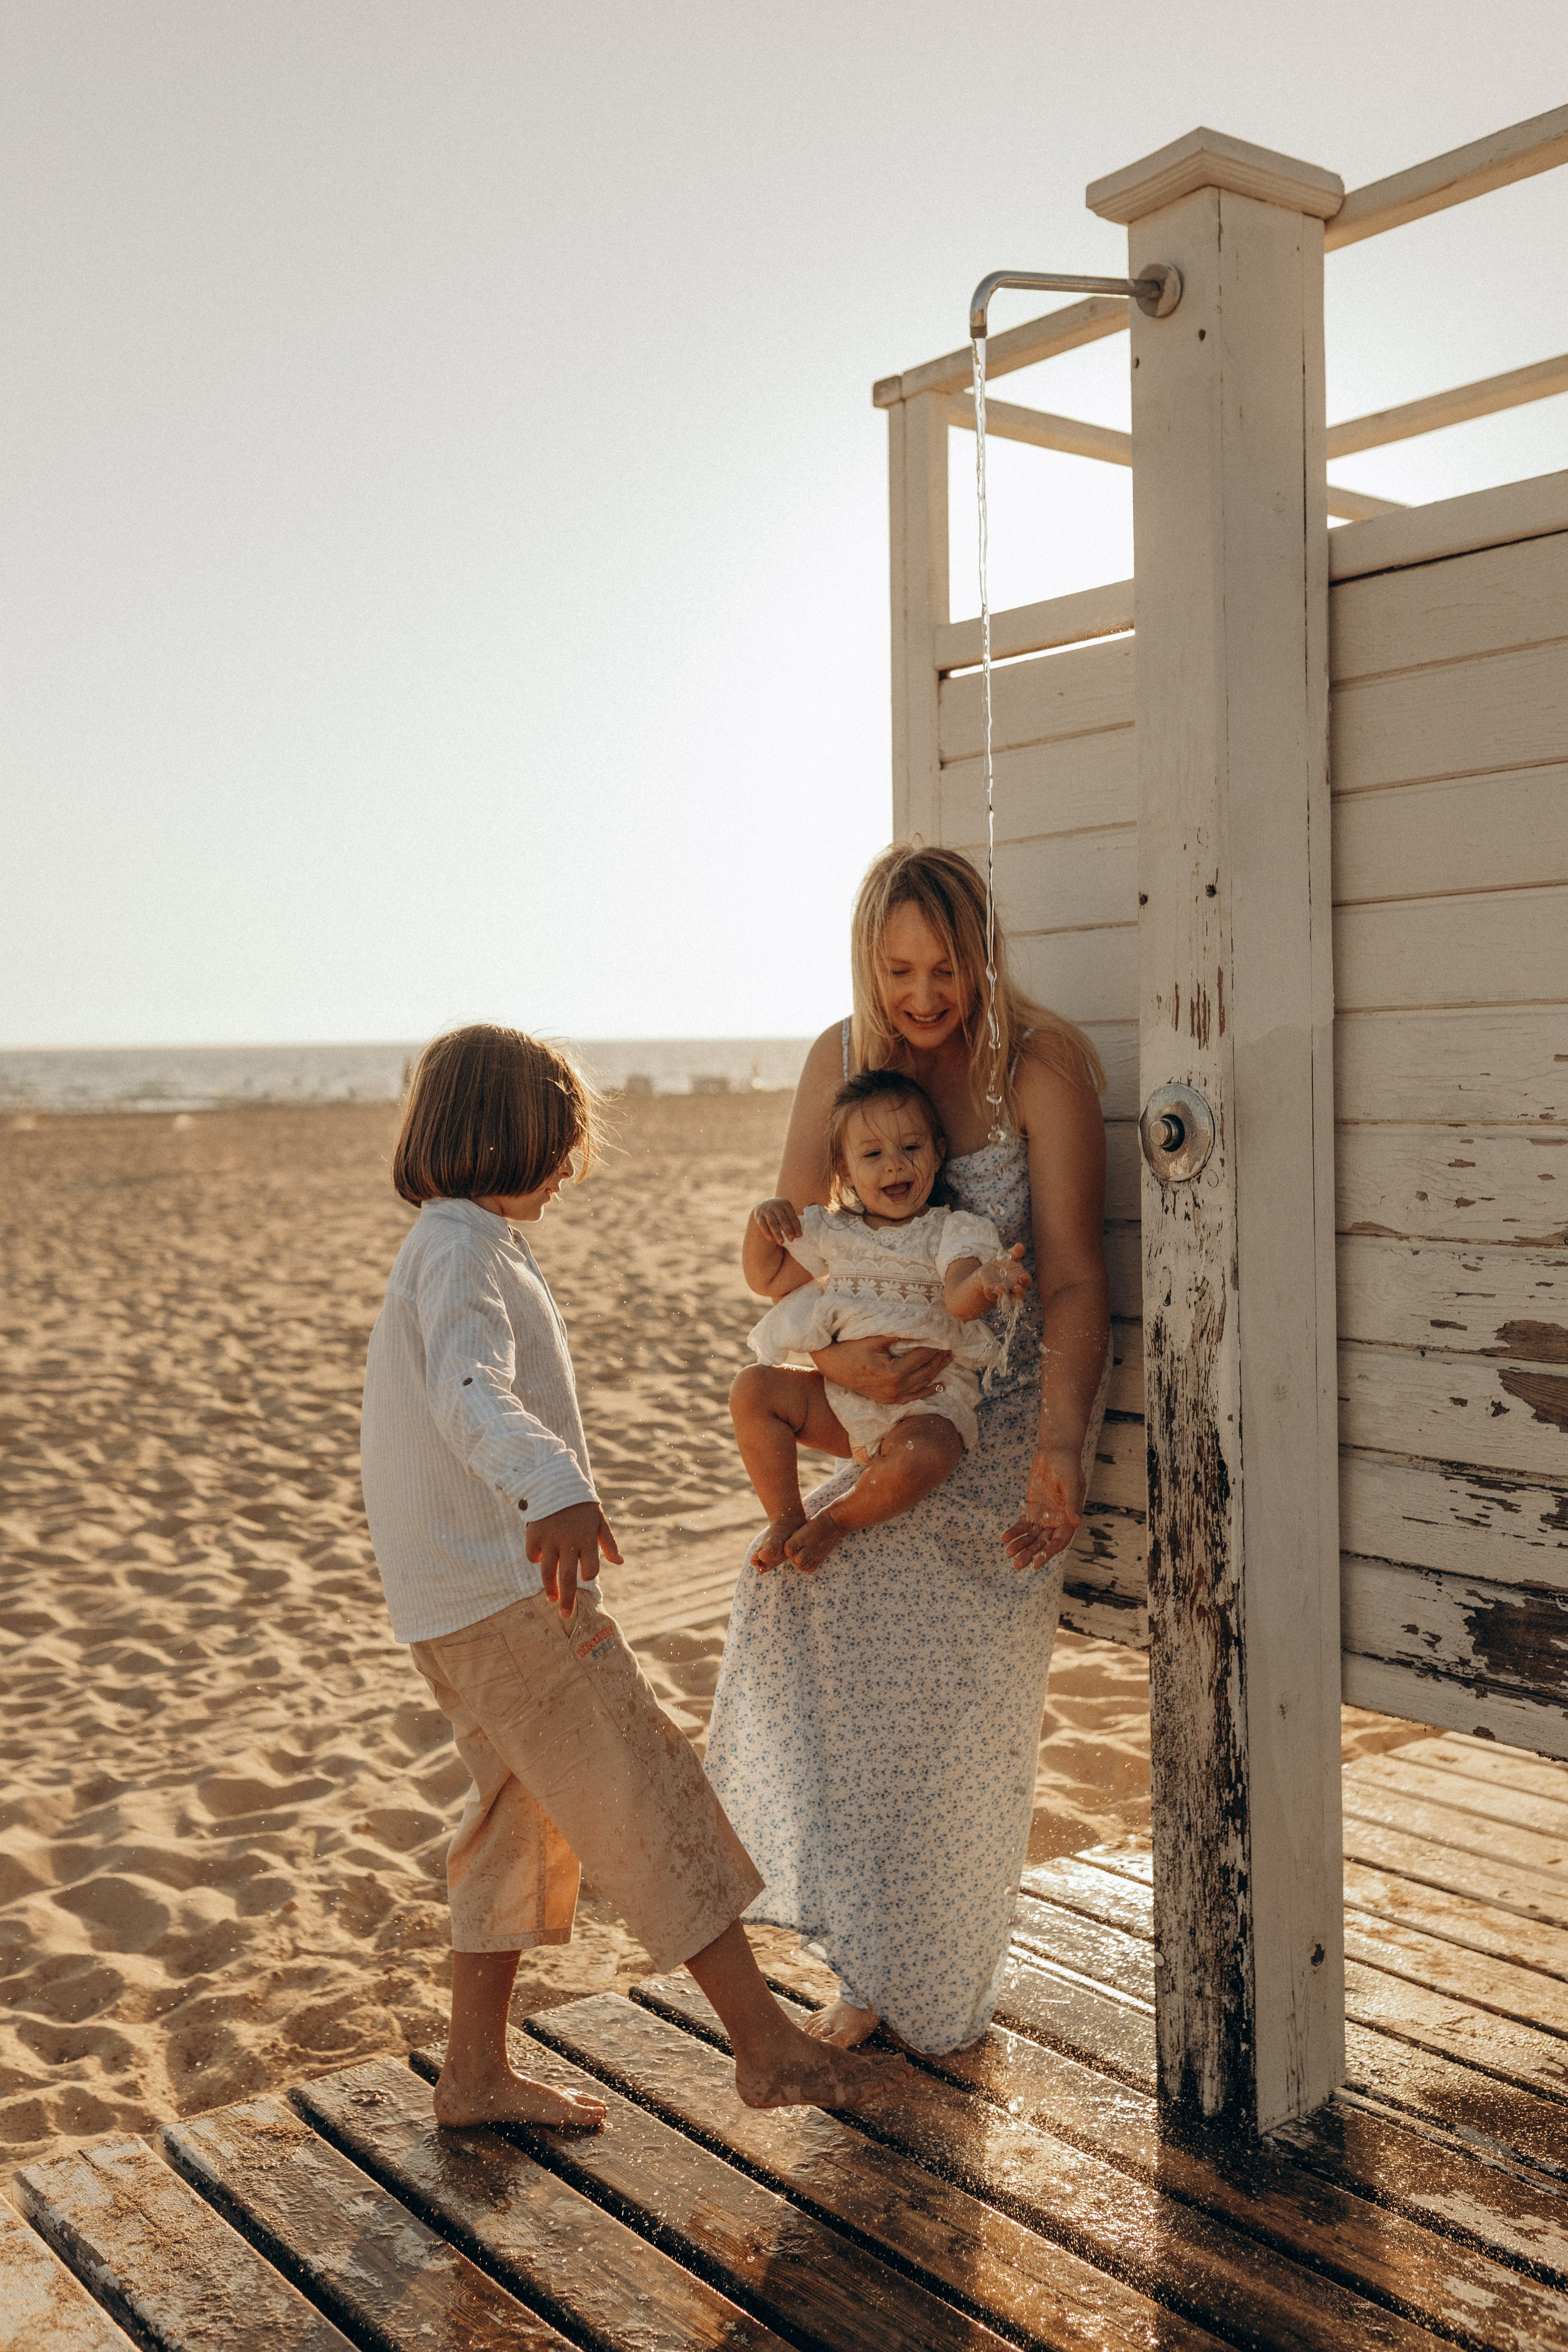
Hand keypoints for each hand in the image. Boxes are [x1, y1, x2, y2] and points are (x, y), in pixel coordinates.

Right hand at [525, 1500, 622, 1621]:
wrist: (556, 1480)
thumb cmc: (581, 1504)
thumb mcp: (599, 1520)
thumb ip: (608, 1542)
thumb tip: (620, 1563)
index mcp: (586, 1539)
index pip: (590, 1569)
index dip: (588, 1573)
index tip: (584, 1575)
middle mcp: (568, 1542)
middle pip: (568, 1578)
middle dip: (568, 1599)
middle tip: (566, 1616)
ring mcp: (549, 1539)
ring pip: (547, 1571)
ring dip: (549, 1588)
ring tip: (552, 1600)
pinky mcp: (534, 1533)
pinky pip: (532, 1554)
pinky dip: (535, 1559)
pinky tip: (539, 1562)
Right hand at [752, 1197, 801, 1245]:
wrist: (764, 1205)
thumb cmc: (780, 1213)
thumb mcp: (787, 1214)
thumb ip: (793, 1223)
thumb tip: (799, 1235)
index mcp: (785, 1204)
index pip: (792, 1216)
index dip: (796, 1226)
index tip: (799, 1236)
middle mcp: (775, 1205)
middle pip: (782, 1219)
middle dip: (787, 1230)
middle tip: (791, 1240)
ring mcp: (766, 1210)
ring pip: (772, 1223)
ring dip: (777, 1233)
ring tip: (782, 1243)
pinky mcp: (758, 1216)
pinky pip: (762, 1225)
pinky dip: (766, 1232)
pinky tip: (770, 1239)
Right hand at [810, 1335, 951, 1403]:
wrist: (832, 1365)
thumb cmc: (851, 1348)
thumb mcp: (875, 1338)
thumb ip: (900, 1334)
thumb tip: (922, 1326)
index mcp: (894, 1373)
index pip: (922, 1357)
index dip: (935, 1346)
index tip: (945, 1336)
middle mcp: (895, 1389)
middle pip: (925, 1372)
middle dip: (939, 1358)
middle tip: (951, 1347)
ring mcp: (892, 1397)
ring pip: (922, 1384)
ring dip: (936, 1372)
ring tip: (948, 1359)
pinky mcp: (888, 1400)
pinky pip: (912, 1397)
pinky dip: (926, 1390)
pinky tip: (938, 1385)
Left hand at [977, 1243, 1030, 1303]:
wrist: (990, 1269)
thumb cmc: (1004, 1262)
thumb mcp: (1009, 1255)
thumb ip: (1016, 1251)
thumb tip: (1020, 1245)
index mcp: (1021, 1278)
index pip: (1027, 1281)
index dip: (1026, 1280)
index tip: (1022, 1276)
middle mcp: (1014, 1287)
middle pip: (1020, 1294)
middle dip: (1019, 1292)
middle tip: (1016, 1287)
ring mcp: (1004, 1291)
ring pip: (1006, 1297)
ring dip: (1003, 1294)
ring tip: (999, 1287)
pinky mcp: (993, 1293)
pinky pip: (992, 1297)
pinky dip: (989, 1294)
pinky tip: (986, 1289)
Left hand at [1003, 1444, 1084, 1570]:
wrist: (1054, 1454)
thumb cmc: (1067, 1466)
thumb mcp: (1070, 1483)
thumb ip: (1071, 1503)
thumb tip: (1077, 1523)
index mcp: (1069, 1518)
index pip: (1059, 1541)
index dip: (1048, 1553)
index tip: (1037, 1564)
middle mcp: (1057, 1522)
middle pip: (1043, 1543)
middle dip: (1031, 1554)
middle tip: (1018, 1565)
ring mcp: (1043, 1517)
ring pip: (1031, 1537)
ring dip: (1021, 1545)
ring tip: (1008, 1553)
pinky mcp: (1032, 1510)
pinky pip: (1022, 1525)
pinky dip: (1014, 1531)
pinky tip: (1005, 1538)